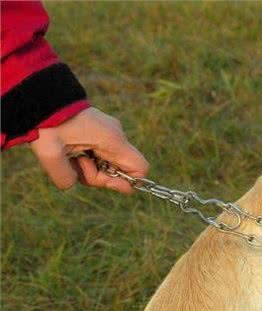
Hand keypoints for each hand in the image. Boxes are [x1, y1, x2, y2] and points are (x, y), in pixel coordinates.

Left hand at [30, 107, 148, 193]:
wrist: (43, 97)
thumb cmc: (48, 122)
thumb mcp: (50, 153)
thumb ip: (65, 176)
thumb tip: (72, 183)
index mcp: (113, 141)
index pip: (140, 168)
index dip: (127, 183)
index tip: (104, 182)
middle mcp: (116, 136)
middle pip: (120, 170)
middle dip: (98, 175)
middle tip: (75, 164)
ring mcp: (109, 133)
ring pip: (108, 163)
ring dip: (88, 167)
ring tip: (69, 155)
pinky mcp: (99, 132)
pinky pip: (100, 154)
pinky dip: (85, 158)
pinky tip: (70, 151)